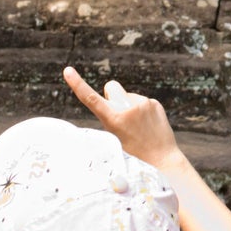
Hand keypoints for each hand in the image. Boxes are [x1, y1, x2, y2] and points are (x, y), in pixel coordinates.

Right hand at [63, 67, 181, 169]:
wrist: (162, 160)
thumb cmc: (134, 154)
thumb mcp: (114, 139)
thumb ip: (111, 117)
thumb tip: (114, 100)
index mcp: (113, 120)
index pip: (91, 99)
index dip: (77, 84)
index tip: (67, 70)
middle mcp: (127, 108)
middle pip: (111, 86)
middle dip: (112, 95)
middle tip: (120, 116)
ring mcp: (143, 103)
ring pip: (127, 96)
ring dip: (129, 106)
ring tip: (138, 128)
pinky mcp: (154, 103)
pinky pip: (140, 101)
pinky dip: (141, 110)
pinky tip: (147, 126)